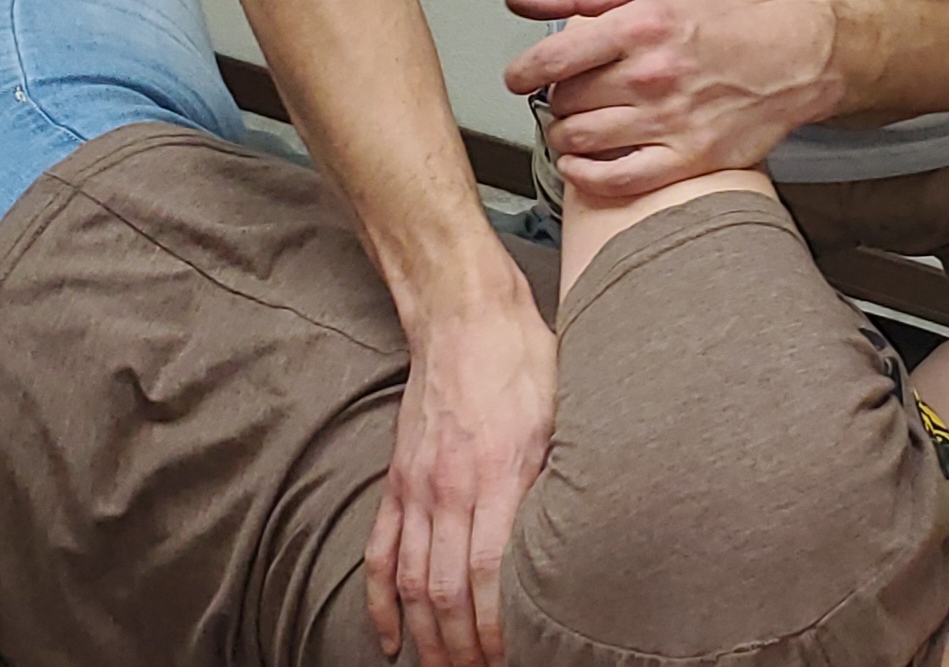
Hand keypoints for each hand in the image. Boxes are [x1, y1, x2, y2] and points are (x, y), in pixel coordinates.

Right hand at [364, 278, 557, 666]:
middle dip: (462, 645)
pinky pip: (381, 552)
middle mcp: (450, 489)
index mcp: (496, 475)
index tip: (509, 656)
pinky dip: (381, 601)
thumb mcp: (559, 415)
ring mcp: (417, 488)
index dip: (496, 626)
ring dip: (426, 636)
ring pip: (411, 582)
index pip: (489, 574)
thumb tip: (568, 533)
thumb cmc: (522, 361)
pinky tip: (391, 639)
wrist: (464, 316)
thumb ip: (554, 477)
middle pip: (446, 591)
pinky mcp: (397, 481)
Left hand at [503, 0, 841, 202]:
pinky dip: (585, 175)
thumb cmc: (711, 22)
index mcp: (639, 26)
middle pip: (566, 102)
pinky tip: (580, 163)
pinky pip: (616, 179)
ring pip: (582, 141)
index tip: (518, 79)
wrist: (785, 60)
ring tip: (574, 126)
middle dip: (556, 101)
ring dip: (565, 137)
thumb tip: (520, 1)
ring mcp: (669, 121)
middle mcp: (651, 75)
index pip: (554, 59)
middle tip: (568, 96)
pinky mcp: (687, 158)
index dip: (523, 73)